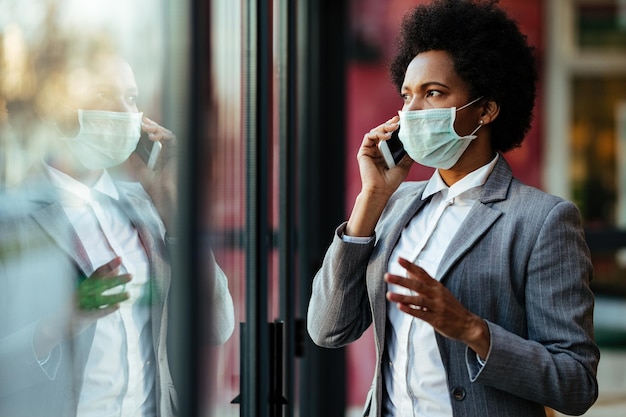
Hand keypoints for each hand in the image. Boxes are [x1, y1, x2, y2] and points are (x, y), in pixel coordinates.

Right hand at [33, 257, 130, 358]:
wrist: (56, 323)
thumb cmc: (76, 303)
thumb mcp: (89, 288)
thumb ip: (102, 279)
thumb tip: (117, 269)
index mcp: (85, 285)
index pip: (98, 273)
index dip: (109, 265)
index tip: (120, 258)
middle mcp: (84, 293)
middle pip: (102, 284)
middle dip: (117, 280)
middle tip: (131, 276)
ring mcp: (83, 305)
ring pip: (101, 299)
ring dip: (115, 296)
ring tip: (129, 294)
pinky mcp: (83, 317)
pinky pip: (97, 313)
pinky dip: (107, 309)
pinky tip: (117, 306)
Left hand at [130, 117, 177, 231]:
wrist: (164, 198)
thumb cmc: (156, 189)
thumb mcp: (141, 171)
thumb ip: (136, 160)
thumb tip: (127, 149)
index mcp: (162, 156)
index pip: (156, 138)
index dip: (147, 130)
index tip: (136, 125)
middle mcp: (169, 153)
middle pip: (162, 133)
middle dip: (151, 125)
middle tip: (140, 121)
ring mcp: (174, 153)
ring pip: (168, 133)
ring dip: (156, 128)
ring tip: (144, 127)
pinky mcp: (178, 154)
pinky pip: (173, 139)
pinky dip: (163, 134)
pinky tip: (152, 136)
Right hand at [344, 116, 413, 236]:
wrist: (381, 190)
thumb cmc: (392, 181)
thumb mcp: (405, 164)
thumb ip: (408, 153)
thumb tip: (416, 142)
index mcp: (386, 153)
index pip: (390, 136)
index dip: (395, 127)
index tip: (403, 121)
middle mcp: (377, 150)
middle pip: (382, 131)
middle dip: (390, 124)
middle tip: (398, 119)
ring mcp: (370, 151)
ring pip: (375, 132)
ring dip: (384, 127)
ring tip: (394, 127)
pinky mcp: (363, 152)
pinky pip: (369, 137)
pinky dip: (377, 134)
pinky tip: (387, 136)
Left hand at [384, 257, 489, 357]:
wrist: (468, 325)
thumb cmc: (451, 307)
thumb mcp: (439, 292)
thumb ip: (423, 282)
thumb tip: (408, 271)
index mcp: (437, 286)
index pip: (422, 273)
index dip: (410, 265)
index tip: (399, 259)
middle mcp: (437, 294)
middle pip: (417, 285)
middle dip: (401, 280)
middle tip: (387, 276)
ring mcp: (437, 307)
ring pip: (418, 300)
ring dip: (403, 297)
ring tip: (388, 295)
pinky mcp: (436, 320)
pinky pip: (421, 314)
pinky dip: (411, 310)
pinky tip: (400, 307)